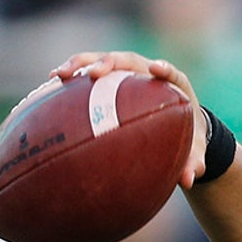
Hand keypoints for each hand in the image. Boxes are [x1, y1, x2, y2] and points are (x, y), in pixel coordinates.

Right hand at [52, 52, 206, 187]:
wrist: (176, 126)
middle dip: (111, 63)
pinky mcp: (110, 80)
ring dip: (81, 65)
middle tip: (95, 74)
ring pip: (104, 62)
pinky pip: (89, 74)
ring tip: (58, 75)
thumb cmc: (187, 136)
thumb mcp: (194, 151)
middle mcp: (149, 73)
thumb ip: (194, 163)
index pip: (172, 73)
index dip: (165, 69)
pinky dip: (71, 77)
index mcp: (176, 86)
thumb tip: (188, 181)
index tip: (156, 68)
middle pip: (130, 61)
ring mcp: (128, 74)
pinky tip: (47, 87)